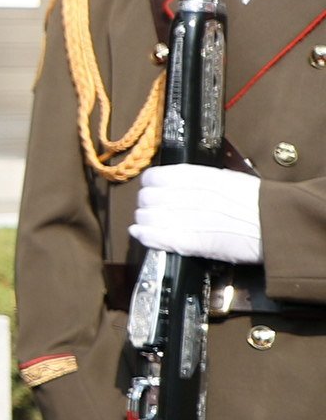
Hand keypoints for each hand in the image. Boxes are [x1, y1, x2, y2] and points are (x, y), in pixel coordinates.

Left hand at [130, 163, 262, 264]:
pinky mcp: (189, 241)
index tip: (153, 190)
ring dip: (144, 220)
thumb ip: (201, 180)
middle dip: (147, 204)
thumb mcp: (228, 179)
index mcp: (197, 177)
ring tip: (149, 224)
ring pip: (146, 217)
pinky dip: (144, 235)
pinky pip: (154, 236)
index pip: (154, 177)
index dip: (150, 185)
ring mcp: (186, 218)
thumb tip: (178, 182)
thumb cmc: (258, 202)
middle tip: (152, 210)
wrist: (277, 225)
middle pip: (147, 198)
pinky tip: (142, 234)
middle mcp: (187, 195)